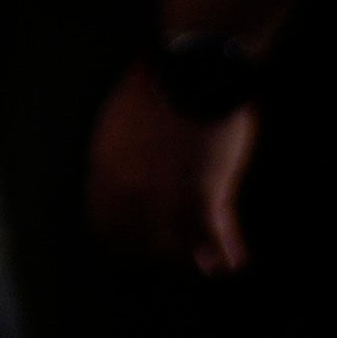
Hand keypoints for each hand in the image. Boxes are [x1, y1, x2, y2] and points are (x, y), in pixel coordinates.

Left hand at [84, 66, 256, 275]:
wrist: (189, 70)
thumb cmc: (158, 84)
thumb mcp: (121, 121)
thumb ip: (116, 150)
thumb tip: (110, 164)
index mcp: (105, 168)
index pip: (103, 217)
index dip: (120, 232)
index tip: (131, 240)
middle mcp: (128, 191)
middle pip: (138, 238)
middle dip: (157, 249)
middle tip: (176, 257)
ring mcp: (163, 196)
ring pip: (175, 245)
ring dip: (193, 256)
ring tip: (208, 266)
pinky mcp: (199, 194)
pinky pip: (211, 236)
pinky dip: (225, 251)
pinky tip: (234, 263)